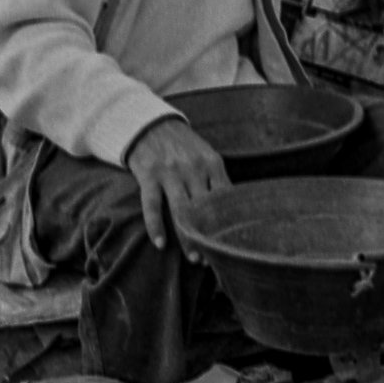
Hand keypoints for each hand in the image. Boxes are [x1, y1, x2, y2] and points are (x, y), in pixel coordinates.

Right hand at [125, 116, 230, 253]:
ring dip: (189, 236)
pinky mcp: (149, 175)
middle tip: (218, 257)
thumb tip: (234, 210)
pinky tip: (160, 243)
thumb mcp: (206, 155)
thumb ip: (216, 179)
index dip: (230, 222)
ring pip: (182, 210)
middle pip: (206, 208)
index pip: (226, 197)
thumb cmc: (182, 146)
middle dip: (212, 234)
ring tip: (195, 258)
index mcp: (212, 163)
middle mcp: (193, 168)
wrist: (149, 123)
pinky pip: (151, 204)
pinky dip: (155, 225)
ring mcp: (170, 172)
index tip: (234, 242)